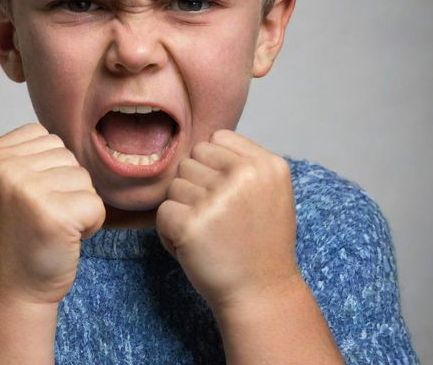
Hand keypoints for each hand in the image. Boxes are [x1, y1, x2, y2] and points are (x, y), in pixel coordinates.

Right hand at [0, 123, 105, 304]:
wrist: (8, 295)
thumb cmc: (7, 241)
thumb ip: (13, 159)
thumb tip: (50, 137)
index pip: (41, 135)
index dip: (46, 168)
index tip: (29, 200)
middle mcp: (0, 169)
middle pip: (63, 153)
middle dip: (63, 185)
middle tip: (42, 217)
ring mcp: (26, 190)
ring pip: (81, 175)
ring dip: (77, 202)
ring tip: (52, 228)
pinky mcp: (54, 214)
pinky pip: (95, 202)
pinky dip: (91, 223)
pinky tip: (67, 239)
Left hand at [156, 129, 299, 311]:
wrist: (262, 294)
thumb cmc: (260, 242)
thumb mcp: (270, 191)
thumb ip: (243, 161)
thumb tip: (203, 144)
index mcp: (267, 164)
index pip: (217, 137)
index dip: (214, 165)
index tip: (227, 193)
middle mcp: (244, 175)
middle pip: (192, 159)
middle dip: (196, 185)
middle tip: (216, 217)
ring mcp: (217, 199)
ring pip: (175, 184)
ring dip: (183, 208)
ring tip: (207, 232)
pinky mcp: (191, 224)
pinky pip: (163, 211)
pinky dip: (170, 230)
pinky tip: (192, 245)